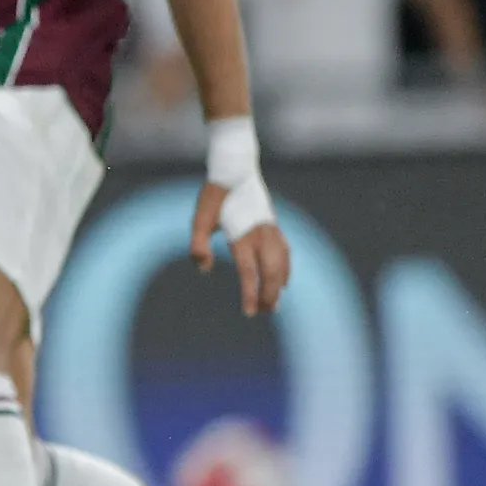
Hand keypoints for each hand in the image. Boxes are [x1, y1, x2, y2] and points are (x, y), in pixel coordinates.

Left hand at [190, 181, 290, 315]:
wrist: (235, 172)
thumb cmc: (212, 197)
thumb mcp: (198, 220)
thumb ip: (198, 245)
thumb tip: (203, 268)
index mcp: (242, 238)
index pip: (249, 274)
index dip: (250, 295)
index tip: (249, 313)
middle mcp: (260, 237)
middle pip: (270, 274)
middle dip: (268, 296)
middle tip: (261, 313)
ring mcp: (270, 232)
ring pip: (282, 265)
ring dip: (278, 286)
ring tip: (273, 303)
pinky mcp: (273, 226)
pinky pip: (286, 253)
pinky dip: (286, 269)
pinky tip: (284, 280)